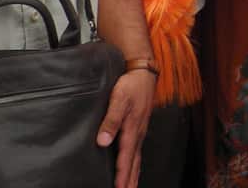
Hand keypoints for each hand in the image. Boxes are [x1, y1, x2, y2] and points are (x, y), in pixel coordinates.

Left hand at [96, 69, 155, 187]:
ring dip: (134, 174)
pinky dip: (136, 162)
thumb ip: (111, 120)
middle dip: (130, 179)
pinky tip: (134, 165)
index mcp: (132, 128)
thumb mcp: (119, 99)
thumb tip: (103, 141)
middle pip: (134, 162)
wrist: (144, 71)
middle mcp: (138, 132)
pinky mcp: (140, 126)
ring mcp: (140, 130)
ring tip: (131, 186)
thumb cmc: (131, 84)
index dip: (121, 174)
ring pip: (137, 157)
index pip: (125, 157)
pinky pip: (138, 150)